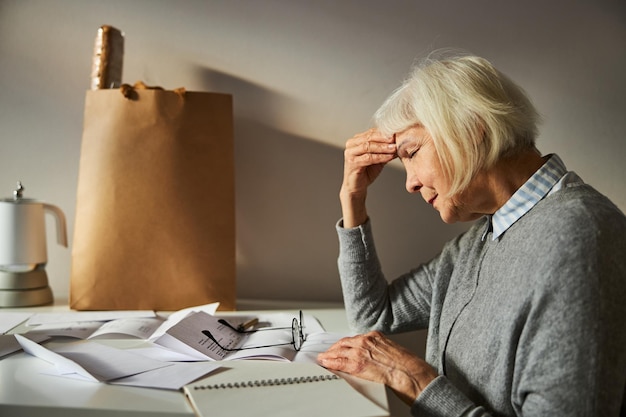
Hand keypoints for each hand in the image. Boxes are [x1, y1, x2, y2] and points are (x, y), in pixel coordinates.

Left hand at [317, 331, 437, 405]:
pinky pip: (340, 362)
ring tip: (323, 359)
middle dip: (333, 349)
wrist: (412, 375)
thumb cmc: (408, 366)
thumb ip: (379, 351)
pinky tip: (325, 364)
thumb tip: (373, 358)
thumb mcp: (392, 351)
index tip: (338, 347)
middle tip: (326, 353)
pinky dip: (330, 362)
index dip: (343, 344)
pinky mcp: (358, 364)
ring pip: (339, 351)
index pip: (354, 339)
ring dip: (329, 355)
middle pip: (343, 343)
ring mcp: (361, 352)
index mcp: (376, 337)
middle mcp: (367, 341)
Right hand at [340, 129, 396, 226]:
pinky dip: (380, 157)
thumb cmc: (367, 171)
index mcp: (356, 140)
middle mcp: (351, 145)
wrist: (357, 187)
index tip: (397, 133)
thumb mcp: (378, 158)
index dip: (384, 132)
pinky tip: (389, 157)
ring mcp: (350, 153)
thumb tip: (399, 142)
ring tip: (394, 148)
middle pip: (369, 137)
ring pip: (368, 146)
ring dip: (383, 147)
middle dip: (384, 138)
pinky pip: (368, 158)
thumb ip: (385, 149)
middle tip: (396, 139)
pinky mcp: (352, 163)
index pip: (371, 132)